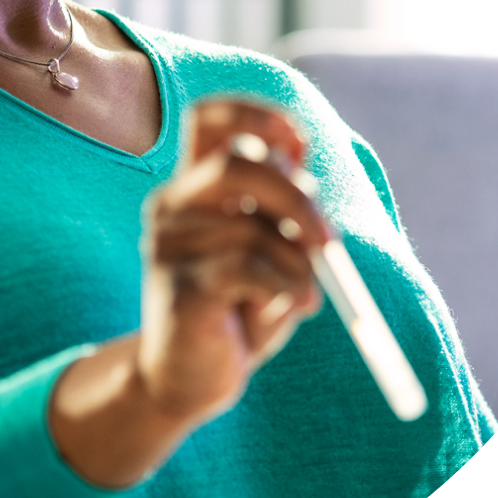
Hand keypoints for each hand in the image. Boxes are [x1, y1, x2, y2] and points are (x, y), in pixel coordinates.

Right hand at [135, 99, 327, 427]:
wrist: (187, 381)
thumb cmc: (234, 311)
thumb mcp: (269, 253)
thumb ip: (283, 215)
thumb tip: (308, 181)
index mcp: (193, 186)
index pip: (208, 117)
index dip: (257, 115)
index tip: (300, 145)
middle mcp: (172, 205)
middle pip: (238, 161)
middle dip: (296, 197)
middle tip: (328, 241)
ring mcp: (169, 245)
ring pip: (255, 228)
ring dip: (299, 266)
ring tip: (301, 296)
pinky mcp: (179, 287)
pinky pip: (252, 270)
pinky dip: (288, 289)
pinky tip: (287, 310)